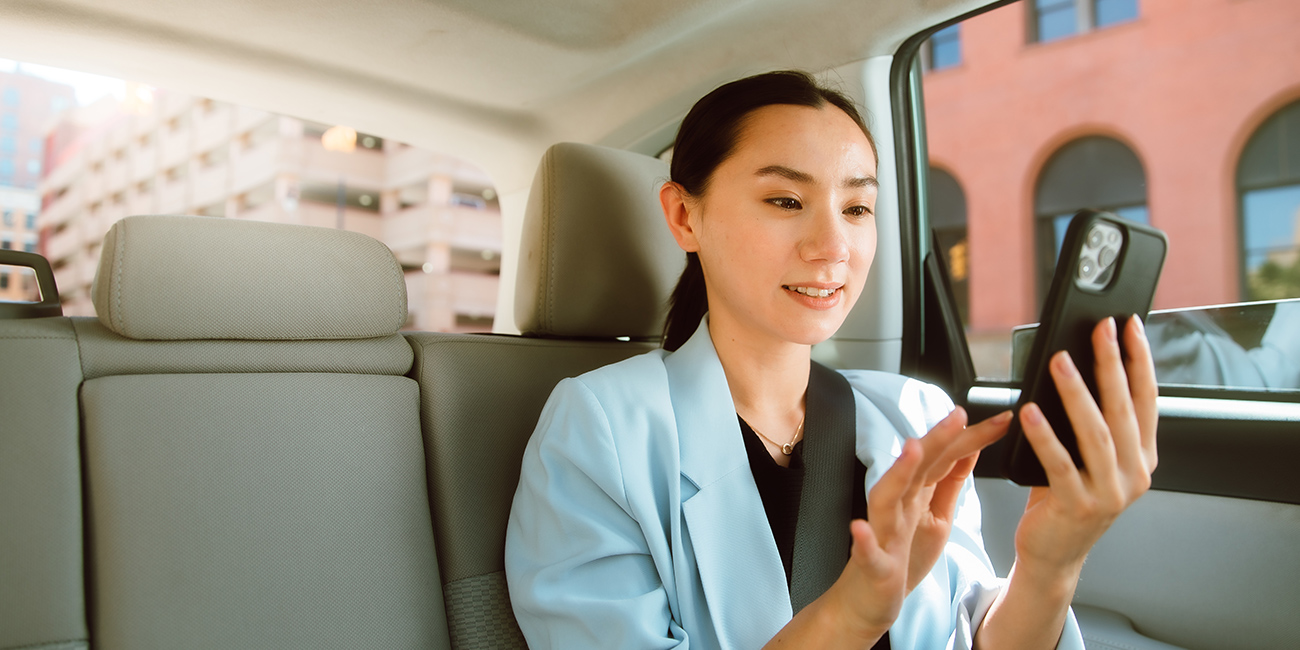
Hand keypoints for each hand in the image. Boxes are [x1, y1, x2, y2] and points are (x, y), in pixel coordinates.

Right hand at [824, 407, 1010, 639]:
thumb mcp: (935, 516)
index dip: (971, 438)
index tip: (1002, 420)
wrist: (868, 602)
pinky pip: (866, 553)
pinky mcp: (873, 566)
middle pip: (916, 467)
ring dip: (897, 473)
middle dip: (936, 439)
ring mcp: (882, 534)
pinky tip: (860, 529)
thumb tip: (969, 449)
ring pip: (886, 498)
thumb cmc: (901, 558)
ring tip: (910, 450)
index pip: (945, 459)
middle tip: (959, 415)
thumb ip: (949, 482)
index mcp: (916, 495)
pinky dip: (863, 540)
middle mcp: (898, 507)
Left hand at [1014, 315, 1158, 574]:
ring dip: (1077, 392)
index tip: (1131, 326)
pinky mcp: (1078, 505)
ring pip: (1096, 432)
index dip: (1140, 360)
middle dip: (1112, 364)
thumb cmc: (1065, 497)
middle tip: (1100, 330)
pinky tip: (1030, 411)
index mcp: (1142, 456)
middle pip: (1123, 408)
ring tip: (1060, 361)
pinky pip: (1059, 463)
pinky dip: (1044, 435)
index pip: (1146, 399)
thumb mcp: (1087, 458)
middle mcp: (1134, 473)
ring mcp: (1110, 492)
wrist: (1054, 553)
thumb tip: (1071, 367)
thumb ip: (1088, 423)